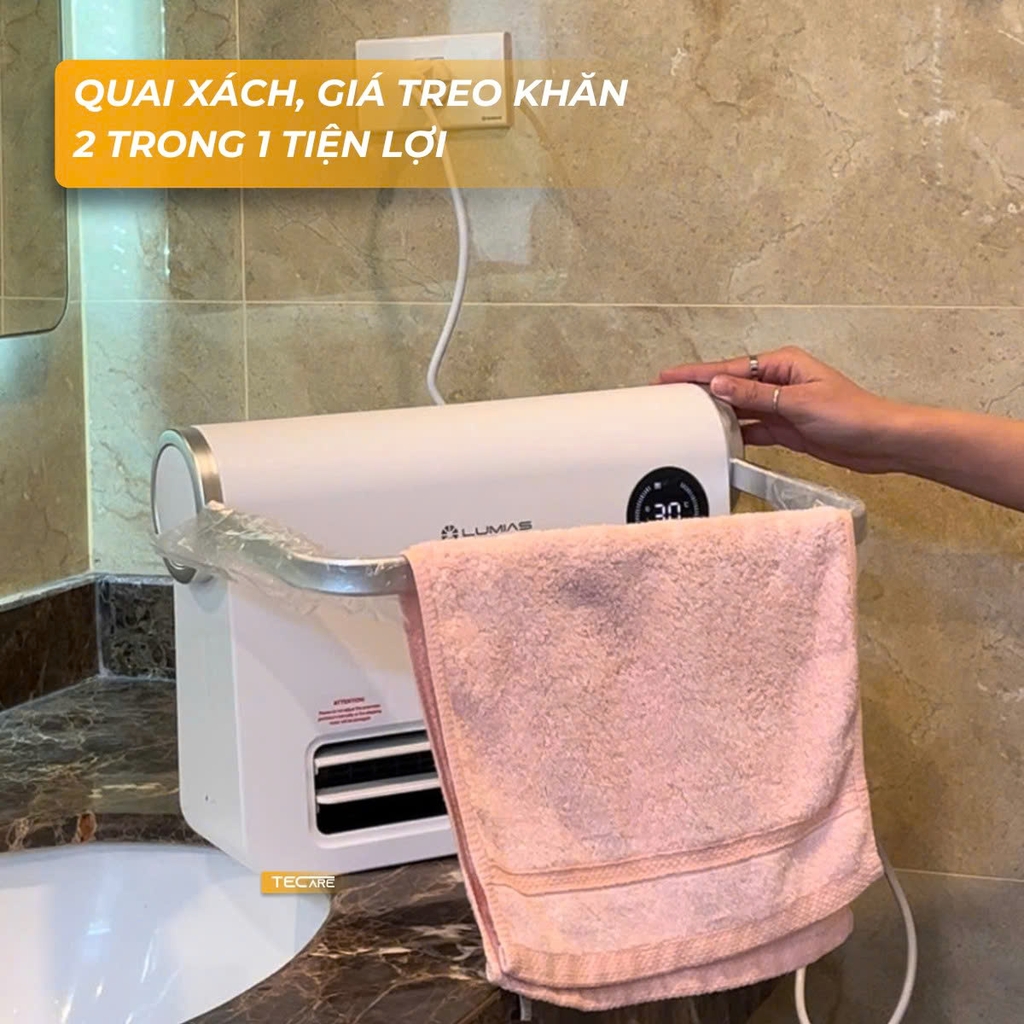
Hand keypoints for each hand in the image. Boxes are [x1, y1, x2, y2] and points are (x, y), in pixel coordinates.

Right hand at [658, 346, 907, 473]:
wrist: (882, 442)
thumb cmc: (853, 415)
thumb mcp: (798, 403)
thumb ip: (755, 396)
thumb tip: (718, 385)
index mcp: (782, 365)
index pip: (729, 368)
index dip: (696, 374)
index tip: (669, 377)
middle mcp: (778, 382)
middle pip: (729, 387)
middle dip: (699, 392)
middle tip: (667, 398)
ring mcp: (781, 406)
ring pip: (738, 410)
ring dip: (715, 415)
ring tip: (683, 420)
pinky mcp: (786, 429)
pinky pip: (751, 430)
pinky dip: (735, 436)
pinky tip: (717, 441)